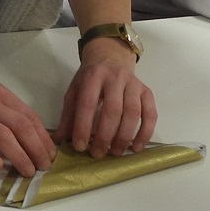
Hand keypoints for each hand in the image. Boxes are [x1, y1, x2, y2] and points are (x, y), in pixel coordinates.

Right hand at [0, 78, 55, 176]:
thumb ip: (7, 113)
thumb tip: (34, 138)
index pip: (28, 115)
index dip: (43, 137)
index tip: (50, 154)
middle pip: (19, 126)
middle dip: (36, 148)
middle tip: (43, 166)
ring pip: (1, 135)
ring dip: (19, 155)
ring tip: (27, 171)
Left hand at [55, 38, 155, 159]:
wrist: (111, 56)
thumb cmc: (90, 78)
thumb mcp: (74, 90)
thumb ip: (67, 115)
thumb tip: (58, 140)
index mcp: (93, 76)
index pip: (87, 103)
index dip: (83, 126)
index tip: (79, 146)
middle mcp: (115, 78)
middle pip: (113, 109)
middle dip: (105, 135)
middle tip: (97, 154)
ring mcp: (133, 84)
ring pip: (133, 113)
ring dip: (124, 136)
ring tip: (115, 153)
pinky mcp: (146, 91)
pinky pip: (150, 114)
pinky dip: (145, 133)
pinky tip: (135, 148)